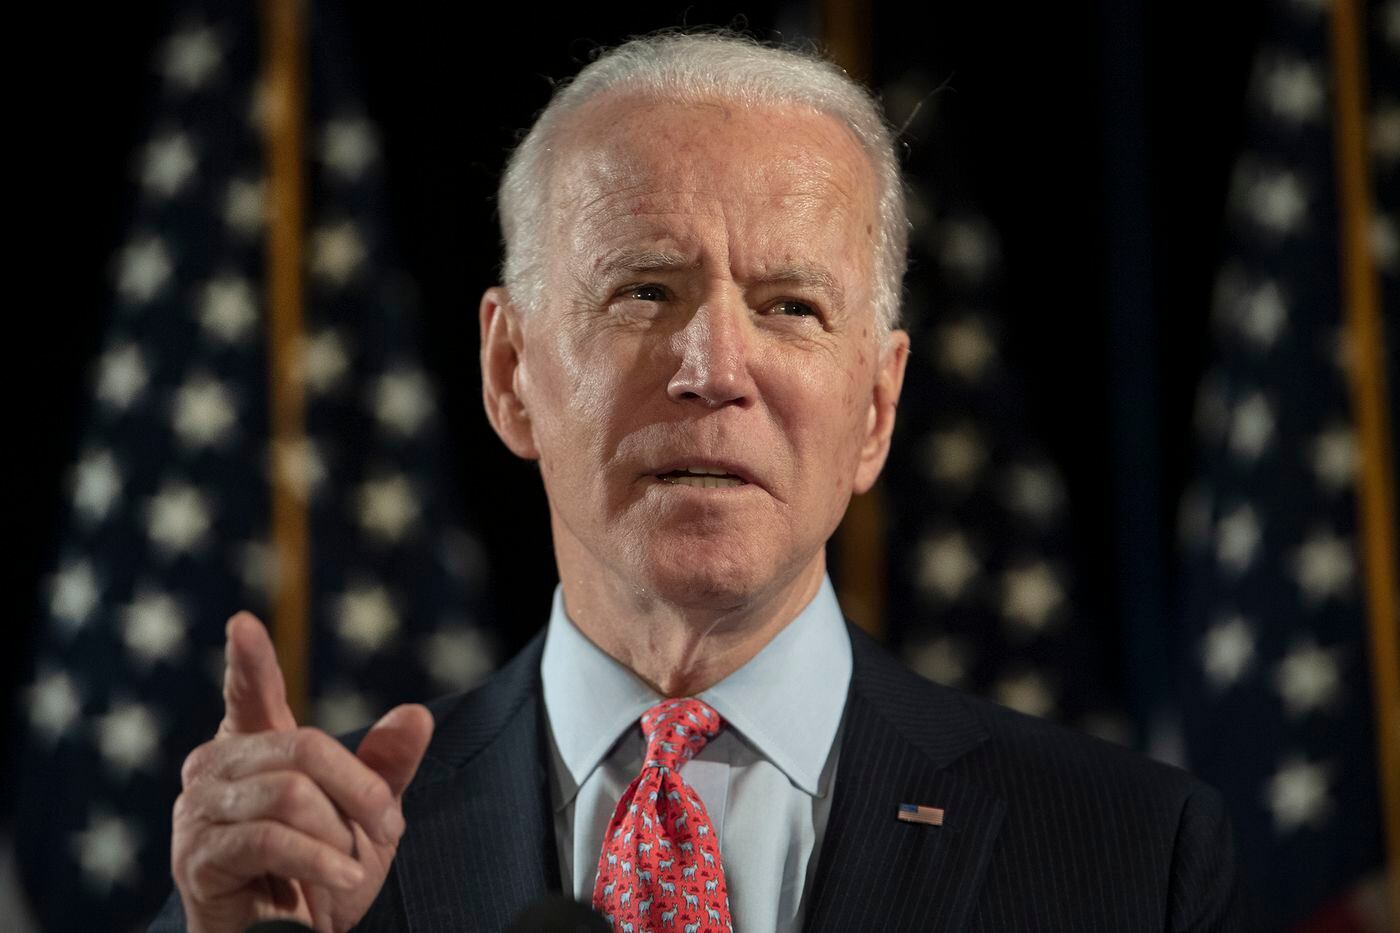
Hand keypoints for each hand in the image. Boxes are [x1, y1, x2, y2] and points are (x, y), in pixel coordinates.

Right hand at [171, 612, 433, 932]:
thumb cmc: (321, 874)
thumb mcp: (367, 818)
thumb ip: (386, 767)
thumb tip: (418, 714)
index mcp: (254, 745)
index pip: (250, 693)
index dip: (249, 661)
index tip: (243, 624)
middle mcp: (216, 767)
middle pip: (303, 747)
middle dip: (359, 789)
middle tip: (388, 828)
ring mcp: (199, 811)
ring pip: (290, 794)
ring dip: (339, 834)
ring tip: (353, 866)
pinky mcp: (198, 857)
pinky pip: (271, 839)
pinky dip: (319, 859)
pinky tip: (344, 878)